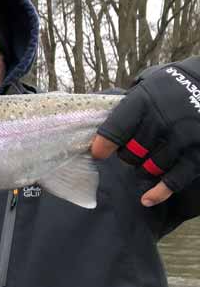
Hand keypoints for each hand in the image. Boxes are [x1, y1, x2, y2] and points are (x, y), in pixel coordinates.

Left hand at [91, 57, 199, 206]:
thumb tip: (96, 125)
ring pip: (149, 167)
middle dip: (128, 155)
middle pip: (131, 153)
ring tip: (148, 160)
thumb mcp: (146, 87)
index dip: (103, 144)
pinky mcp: (198, 153)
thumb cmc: (171, 89)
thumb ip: (127, 106)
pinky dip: (160, 192)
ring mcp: (182, 138)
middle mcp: (162, 120)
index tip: (97, 153)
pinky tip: (148, 199)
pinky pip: (175, 180)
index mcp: (144, 102)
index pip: (116, 129)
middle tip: (134, 149)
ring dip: (144, 168)